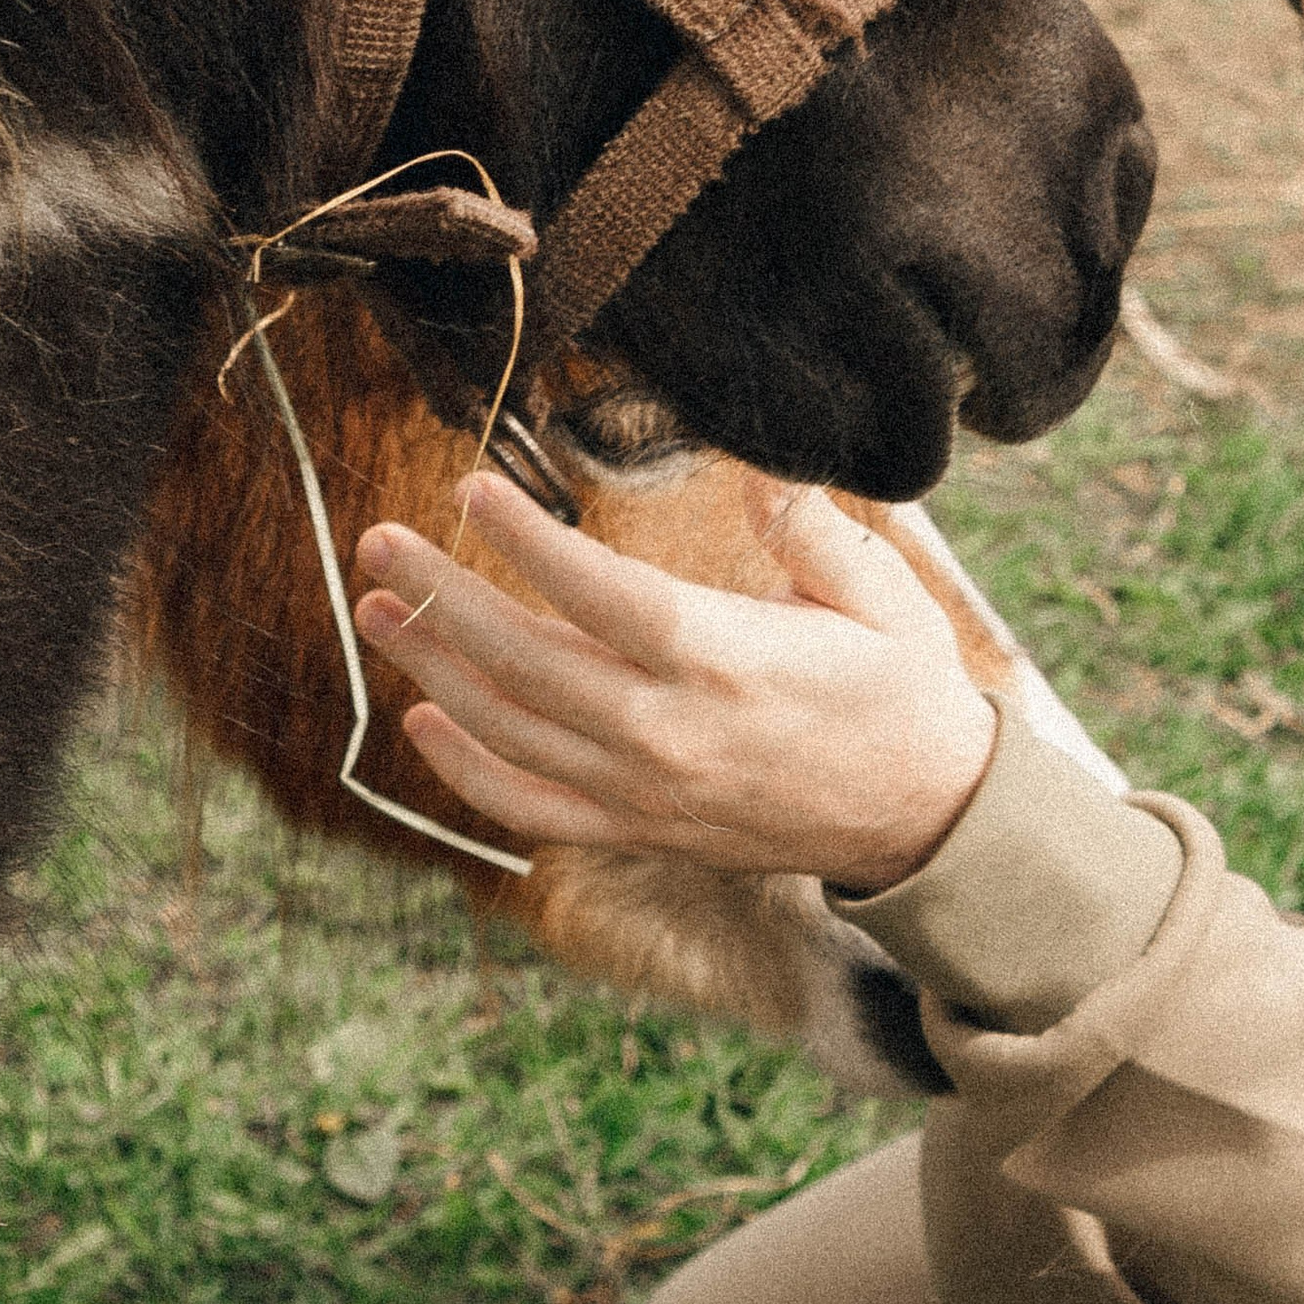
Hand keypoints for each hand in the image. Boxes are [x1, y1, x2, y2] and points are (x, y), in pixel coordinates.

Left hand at [349, 476, 998, 893]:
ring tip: (376, 610)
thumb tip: (756, 473)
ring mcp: (645, 790)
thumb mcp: (883, 596)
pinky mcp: (640, 830)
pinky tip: (424, 722)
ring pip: (509, 730)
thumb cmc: (905, 691)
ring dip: (432, 669)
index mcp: (725, 657)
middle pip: (525, 660)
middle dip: (439, 596)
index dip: (524, 540)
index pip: (597, 593)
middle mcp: (668, 730)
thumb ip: (810, 531)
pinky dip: (466, 770)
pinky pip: (529, 808)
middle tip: (380, 542)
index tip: (471, 488)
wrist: (927, 819)